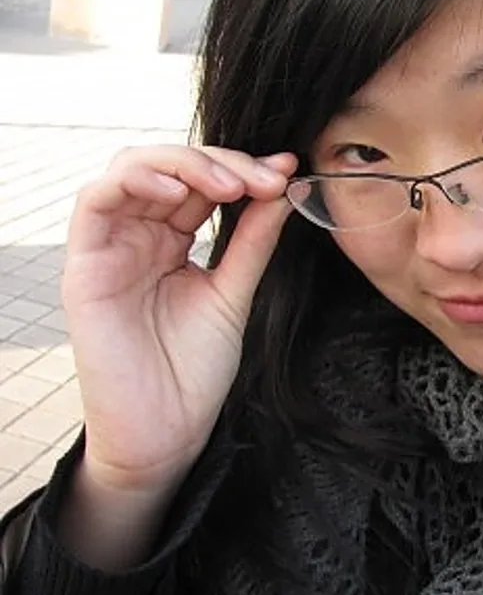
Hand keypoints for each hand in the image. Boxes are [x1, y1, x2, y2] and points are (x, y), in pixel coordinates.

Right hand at [61, 145, 296, 491]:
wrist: (167, 431)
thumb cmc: (194, 369)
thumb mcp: (233, 292)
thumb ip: (253, 240)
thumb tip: (282, 185)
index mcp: (171, 240)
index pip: (202, 182)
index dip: (243, 168)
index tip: (285, 171)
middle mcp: (138, 236)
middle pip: (171, 166)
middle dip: (223, 163)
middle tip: (265, 178)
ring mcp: (110, 248)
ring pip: (132, 169)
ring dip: (184, 164)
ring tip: (231, 185)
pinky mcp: (85, 267)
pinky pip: (95, 202)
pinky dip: (135, 180)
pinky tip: (177, 188)